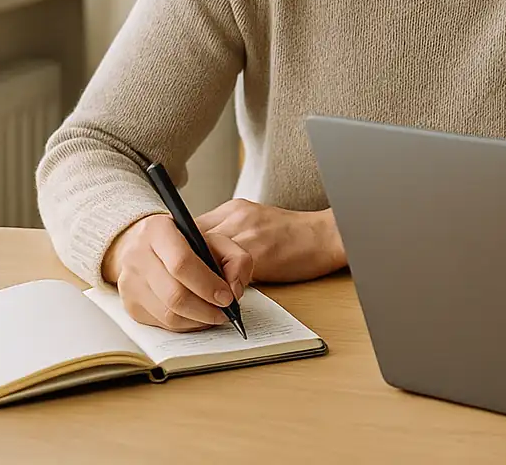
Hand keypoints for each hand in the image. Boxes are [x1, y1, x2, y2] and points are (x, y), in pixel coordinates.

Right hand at [101, 213, 251, 331]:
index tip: (227, 297)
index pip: (182, 263)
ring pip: (168, 315)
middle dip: (206, 309)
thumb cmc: (184, 243)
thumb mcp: (215, 239)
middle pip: (174, 295)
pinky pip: (161, 324)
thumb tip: (234, 289)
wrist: (145, 245)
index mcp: (158, 232)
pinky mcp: (130, 305)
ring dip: (198, 321)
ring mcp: (130, 283)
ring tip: (215, 315)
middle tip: (225, 312)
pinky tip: (198, 317)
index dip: (208, 285)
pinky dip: (185, 325)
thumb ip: (235, 258)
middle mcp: (138, 257)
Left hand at [195, 199, 345, 282]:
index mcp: (233, 209)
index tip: (178, 267)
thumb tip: (203, 262)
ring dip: (201, 279)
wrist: (328, 236)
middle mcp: (236, 215)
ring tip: (205, 295)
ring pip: (206, 256)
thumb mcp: (257, 225)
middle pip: (192, 240)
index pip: (190, 227)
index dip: (180, 250)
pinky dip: (221, 286)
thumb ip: (230, 237)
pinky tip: (226, 297)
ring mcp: (246, 232)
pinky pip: (227, 271)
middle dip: (185, 266)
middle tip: (184, 286)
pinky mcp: (258, 251)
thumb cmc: (295, 236)